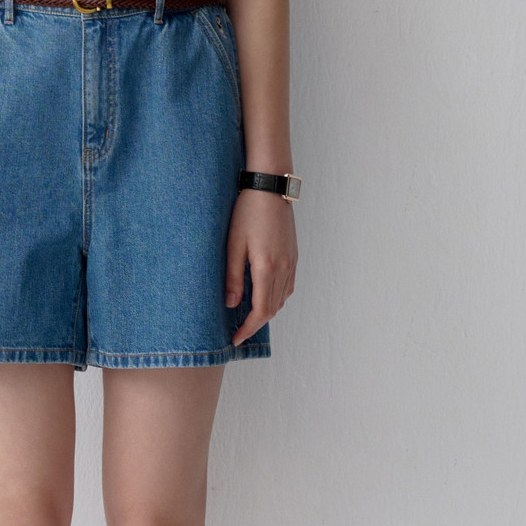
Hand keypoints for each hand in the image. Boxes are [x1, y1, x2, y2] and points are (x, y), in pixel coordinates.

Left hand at [225, 188, 297, 347]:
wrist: (270, 186)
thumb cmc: (248, 212)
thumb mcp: (233, 245)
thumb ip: (233, 278)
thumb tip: (232, 305)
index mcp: (267, 268)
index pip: (260, 311)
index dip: (248, 329)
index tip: (236, 339)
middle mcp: (283, 268)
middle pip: (272, 309)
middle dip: (256, 324)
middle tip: (239, 332)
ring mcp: (291, 262)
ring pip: (282, 299)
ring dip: (267, 312)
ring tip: (249, 317)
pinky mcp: (293, 255)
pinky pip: (288, 286)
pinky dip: (276, 298)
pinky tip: (264, 296)